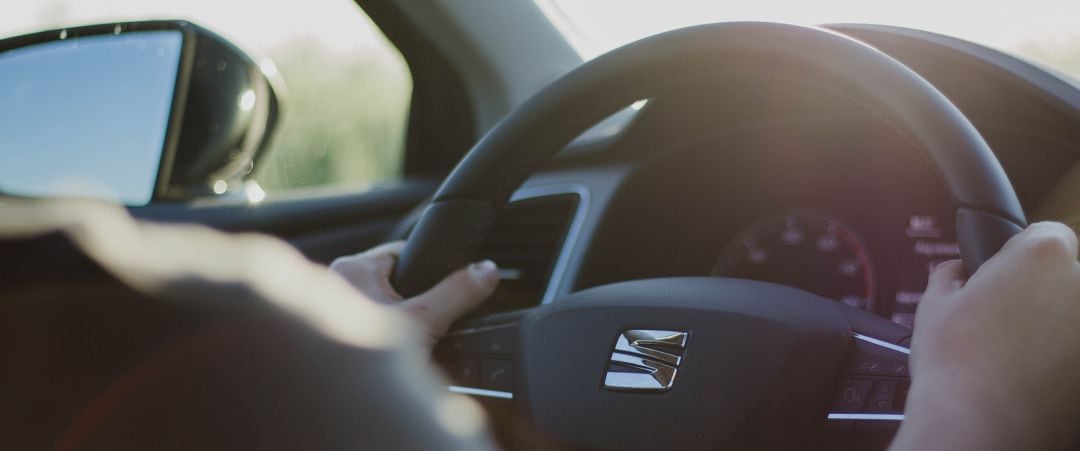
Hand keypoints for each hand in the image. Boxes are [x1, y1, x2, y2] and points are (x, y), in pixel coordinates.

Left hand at [330, 241, 498, 347]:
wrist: (340, 403)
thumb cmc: (363, 362)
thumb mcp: (424, 320)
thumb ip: (458, 293)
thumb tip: (486, 272)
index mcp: (354, 268)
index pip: (401, 251)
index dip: (427, 265)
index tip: (444, 280)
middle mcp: (335, 284)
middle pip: (391, 280)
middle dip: (412, 297)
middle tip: (426, 319)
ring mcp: (326, 311)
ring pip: (376, 304)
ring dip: (396, 319)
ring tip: (409, 339)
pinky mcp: (330, 336)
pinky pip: (362, 324)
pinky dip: (379, 336)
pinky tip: (390, 355)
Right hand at [891, 222, 1079, 449]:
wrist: (979, 426)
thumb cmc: (957, 364)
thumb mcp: (935, 304)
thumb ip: (952, 274)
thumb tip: (957, 272)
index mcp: (1044, 256)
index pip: (1046, 232)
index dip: (1018, 252)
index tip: (1000, 274)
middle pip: (1066, 274)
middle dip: (1038, 289)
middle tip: (999, 316)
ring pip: (1072, 315)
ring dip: (1052, 325)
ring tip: (1011, 351)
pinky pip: (1074, 352)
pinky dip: (1060, 359)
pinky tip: (1027, 374)